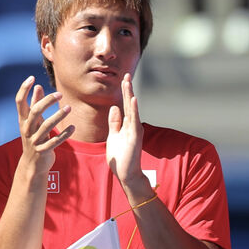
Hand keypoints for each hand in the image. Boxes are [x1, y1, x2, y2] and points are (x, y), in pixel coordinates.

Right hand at [15, 76, 71, 171]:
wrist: (32, 163)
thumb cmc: (34, 138)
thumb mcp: (33, 122)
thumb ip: (35, 104)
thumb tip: (37, 86)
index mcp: (23, 120)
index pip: (19, 101)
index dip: (23, 89)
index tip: (31, 77)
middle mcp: (26, 129)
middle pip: (35, 111)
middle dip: (47, 101)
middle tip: (60, 94)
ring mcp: (34, 140)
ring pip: (46, 126)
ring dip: (59, 116)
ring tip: (69, 108)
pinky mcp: (43, 150)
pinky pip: (55, 141)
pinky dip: (65, 134)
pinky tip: (73, 127)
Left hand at [106, 74, 146, 192]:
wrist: (126, 173)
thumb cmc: (121, 157)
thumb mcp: (114, 136)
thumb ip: (114, 122)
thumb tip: (114, 107)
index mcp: (127, 125)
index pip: (125, 105)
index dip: (124, 92)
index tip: (123, 79)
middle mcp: (133, 125)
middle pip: (130, 104)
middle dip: (127, 89)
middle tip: (126, 75)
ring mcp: (135, 130)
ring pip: (132, 109)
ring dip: (130, 95)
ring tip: (128, 82)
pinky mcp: (135, 136)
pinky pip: (134, 120)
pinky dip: (134, 109)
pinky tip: (133, 99)